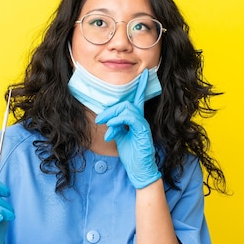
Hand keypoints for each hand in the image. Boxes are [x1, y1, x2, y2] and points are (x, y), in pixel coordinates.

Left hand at [95, 70, 160, 188]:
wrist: (140, 170)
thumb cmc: (132, 155)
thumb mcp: (120, 137)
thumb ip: (116, 126)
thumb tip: (108, 119)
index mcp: (136, 120)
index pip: (138, 99)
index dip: (141, 86)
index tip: (144, 73)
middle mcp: (141, 120)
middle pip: (125, 103)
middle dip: (110, 109)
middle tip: (99, 119)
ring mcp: (143, 125)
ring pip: (127, 108)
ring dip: (112, 115)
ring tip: (104, 125)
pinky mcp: (143, 131)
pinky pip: (130, 118)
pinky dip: (119, 121)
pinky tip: (112, 130)